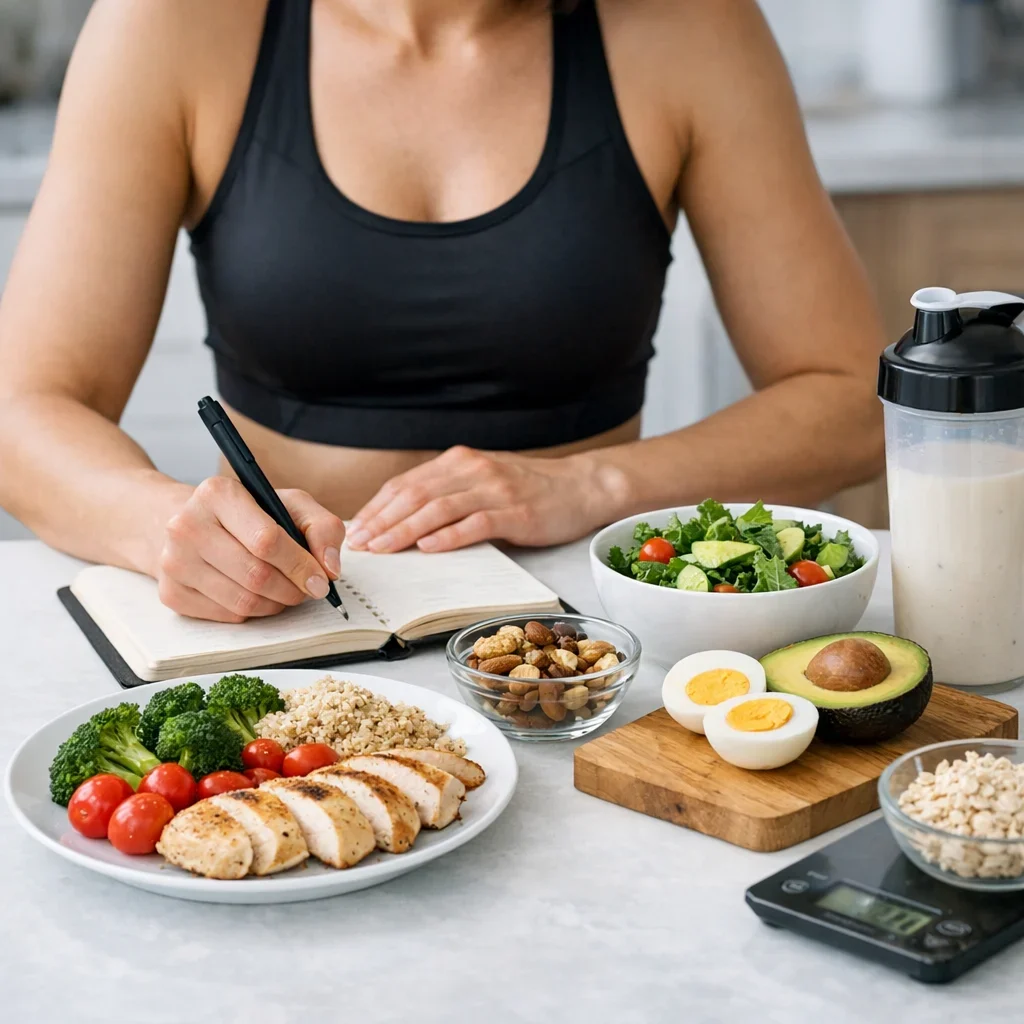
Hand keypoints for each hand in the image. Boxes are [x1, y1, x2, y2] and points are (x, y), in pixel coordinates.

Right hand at [155, 477, 344, 621]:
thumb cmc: (249, 514)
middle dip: (292, 589)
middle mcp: (187, 525)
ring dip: (276, 603)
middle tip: (307, 589)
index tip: (321, 580)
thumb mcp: (290, 505)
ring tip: (285, 590)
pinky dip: (253, 611)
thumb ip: (321, 528)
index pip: (267, 540)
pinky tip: (257, 594)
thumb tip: (330, 568)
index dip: (301, 566)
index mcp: (217, 493)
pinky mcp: (171, 593)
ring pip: (243, 601)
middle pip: (256, 575)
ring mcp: (173, 561)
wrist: (191, 523)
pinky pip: (228, 615)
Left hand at [346, 446, 623, 552]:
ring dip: (405, 530)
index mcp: (460, 461)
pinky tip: (428, 547)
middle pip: (416, 495)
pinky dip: (448, 536)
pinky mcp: (515, 512)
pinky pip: (475, 523)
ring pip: (438, 509)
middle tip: (359, 544)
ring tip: (383, 548)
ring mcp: (494, 490)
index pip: (407, 484)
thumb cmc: (529, 489)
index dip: (378, 507)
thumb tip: (404, 520)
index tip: (355, 529)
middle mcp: (473, 470)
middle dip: (383, 521)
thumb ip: (448, 493)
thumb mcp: (483, 481)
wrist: (581, 486)